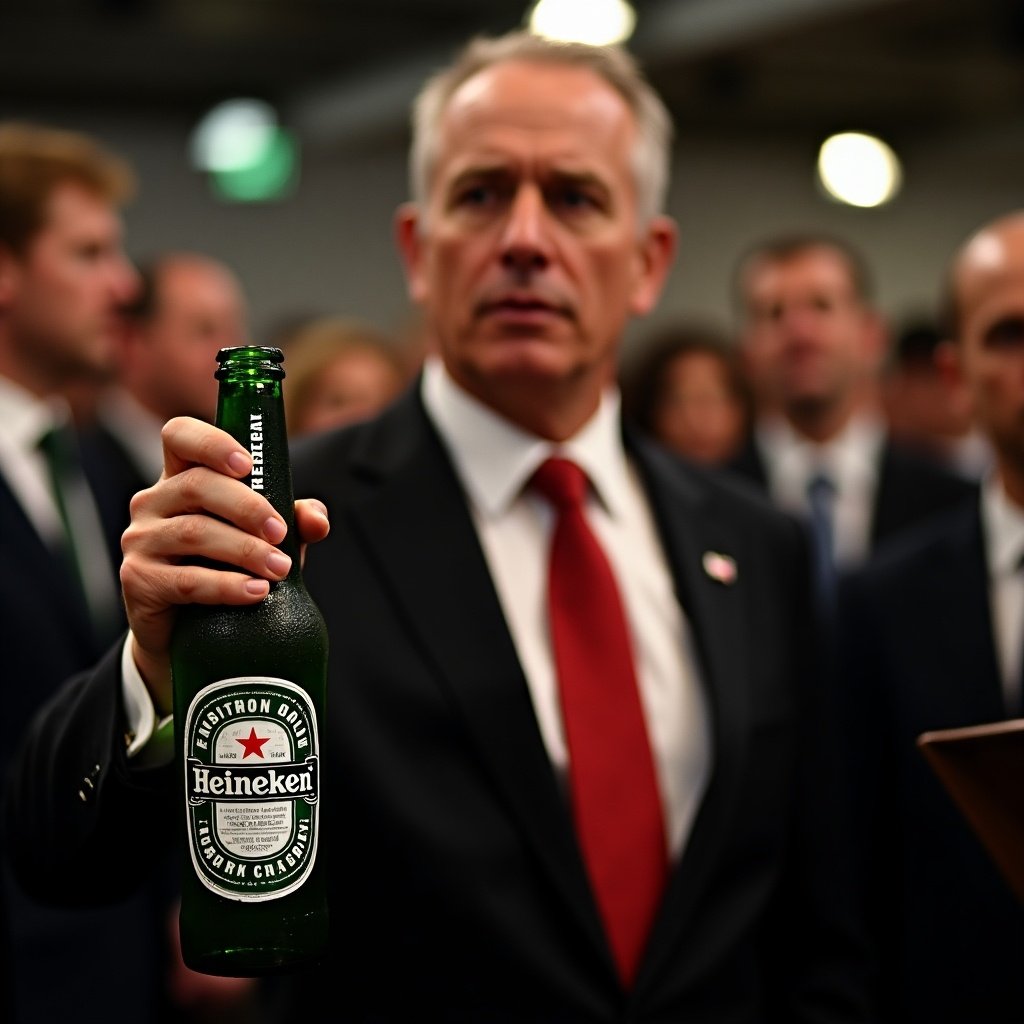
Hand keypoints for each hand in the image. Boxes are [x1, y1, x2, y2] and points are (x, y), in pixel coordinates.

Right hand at [119, 416, 329, 709]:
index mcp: (181, 477)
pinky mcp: (138, 580)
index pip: (179, 435)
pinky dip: (225, 585)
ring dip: (244, 550)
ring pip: (194, 532)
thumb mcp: (267, 539)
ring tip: (279, 568)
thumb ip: (295, 520)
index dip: (211, 442)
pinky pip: (185, 579)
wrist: (189, 634)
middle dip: (248, 507)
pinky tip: (255, 592)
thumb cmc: (231, 569)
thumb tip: (317, 520)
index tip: (248, 465)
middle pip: (197, 485)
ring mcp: (140, 540)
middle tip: (281, 534)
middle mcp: (153, 501)